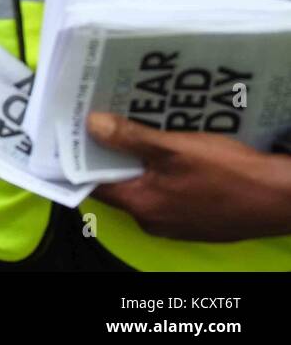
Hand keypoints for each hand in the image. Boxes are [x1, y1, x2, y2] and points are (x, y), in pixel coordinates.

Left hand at [88, 112, 290, 240]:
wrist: (281, 199)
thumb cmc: (228, 173)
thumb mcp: (174, 148)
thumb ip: (130, 138)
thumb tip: (92, 125)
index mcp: (142, 206)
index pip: (94, 184)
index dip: (81, 158)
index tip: (74, 133)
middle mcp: (153, 220)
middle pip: (119, 184)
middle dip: (112, 154)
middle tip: (105, 121)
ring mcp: (176, 223)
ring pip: (145, 187)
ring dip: (140, 161)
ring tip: (136, 128)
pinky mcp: (196, 219)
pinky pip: (168, 193)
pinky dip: (163, 172)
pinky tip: (170, 148)